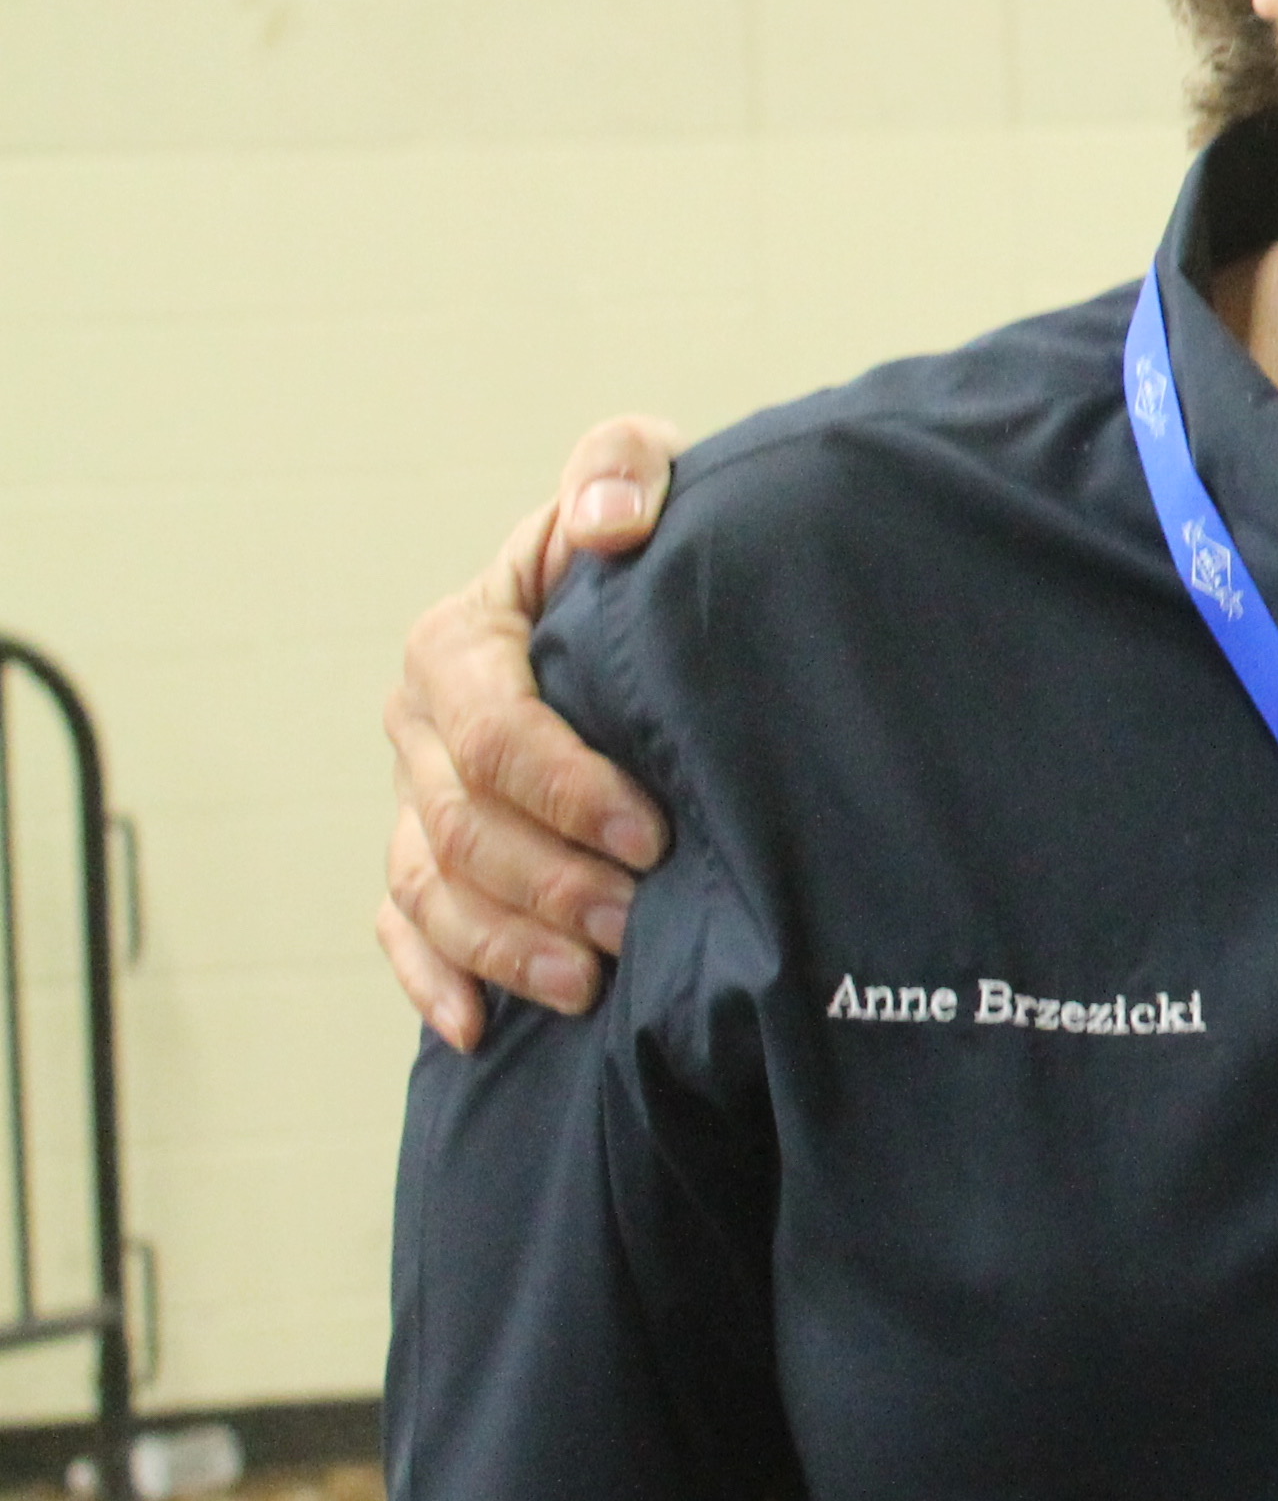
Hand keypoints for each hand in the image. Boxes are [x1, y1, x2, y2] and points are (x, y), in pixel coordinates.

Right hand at [377, 418, 687, 1049]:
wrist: (636, 604)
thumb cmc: (647, 545)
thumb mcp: (644, 483)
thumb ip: (622, 472)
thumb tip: (611, 521)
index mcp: (463, 640)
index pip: (493, 729)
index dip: (565, 787)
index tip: (652, 830)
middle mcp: (422, 724)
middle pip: (461, 826)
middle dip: (549, 884)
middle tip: (637, 924)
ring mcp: (416, 796)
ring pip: (431, 890)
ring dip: (505, 946)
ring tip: (590, 984)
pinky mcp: (424, 855)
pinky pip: (402, 929)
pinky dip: (435, 981)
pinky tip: (478, 1029)